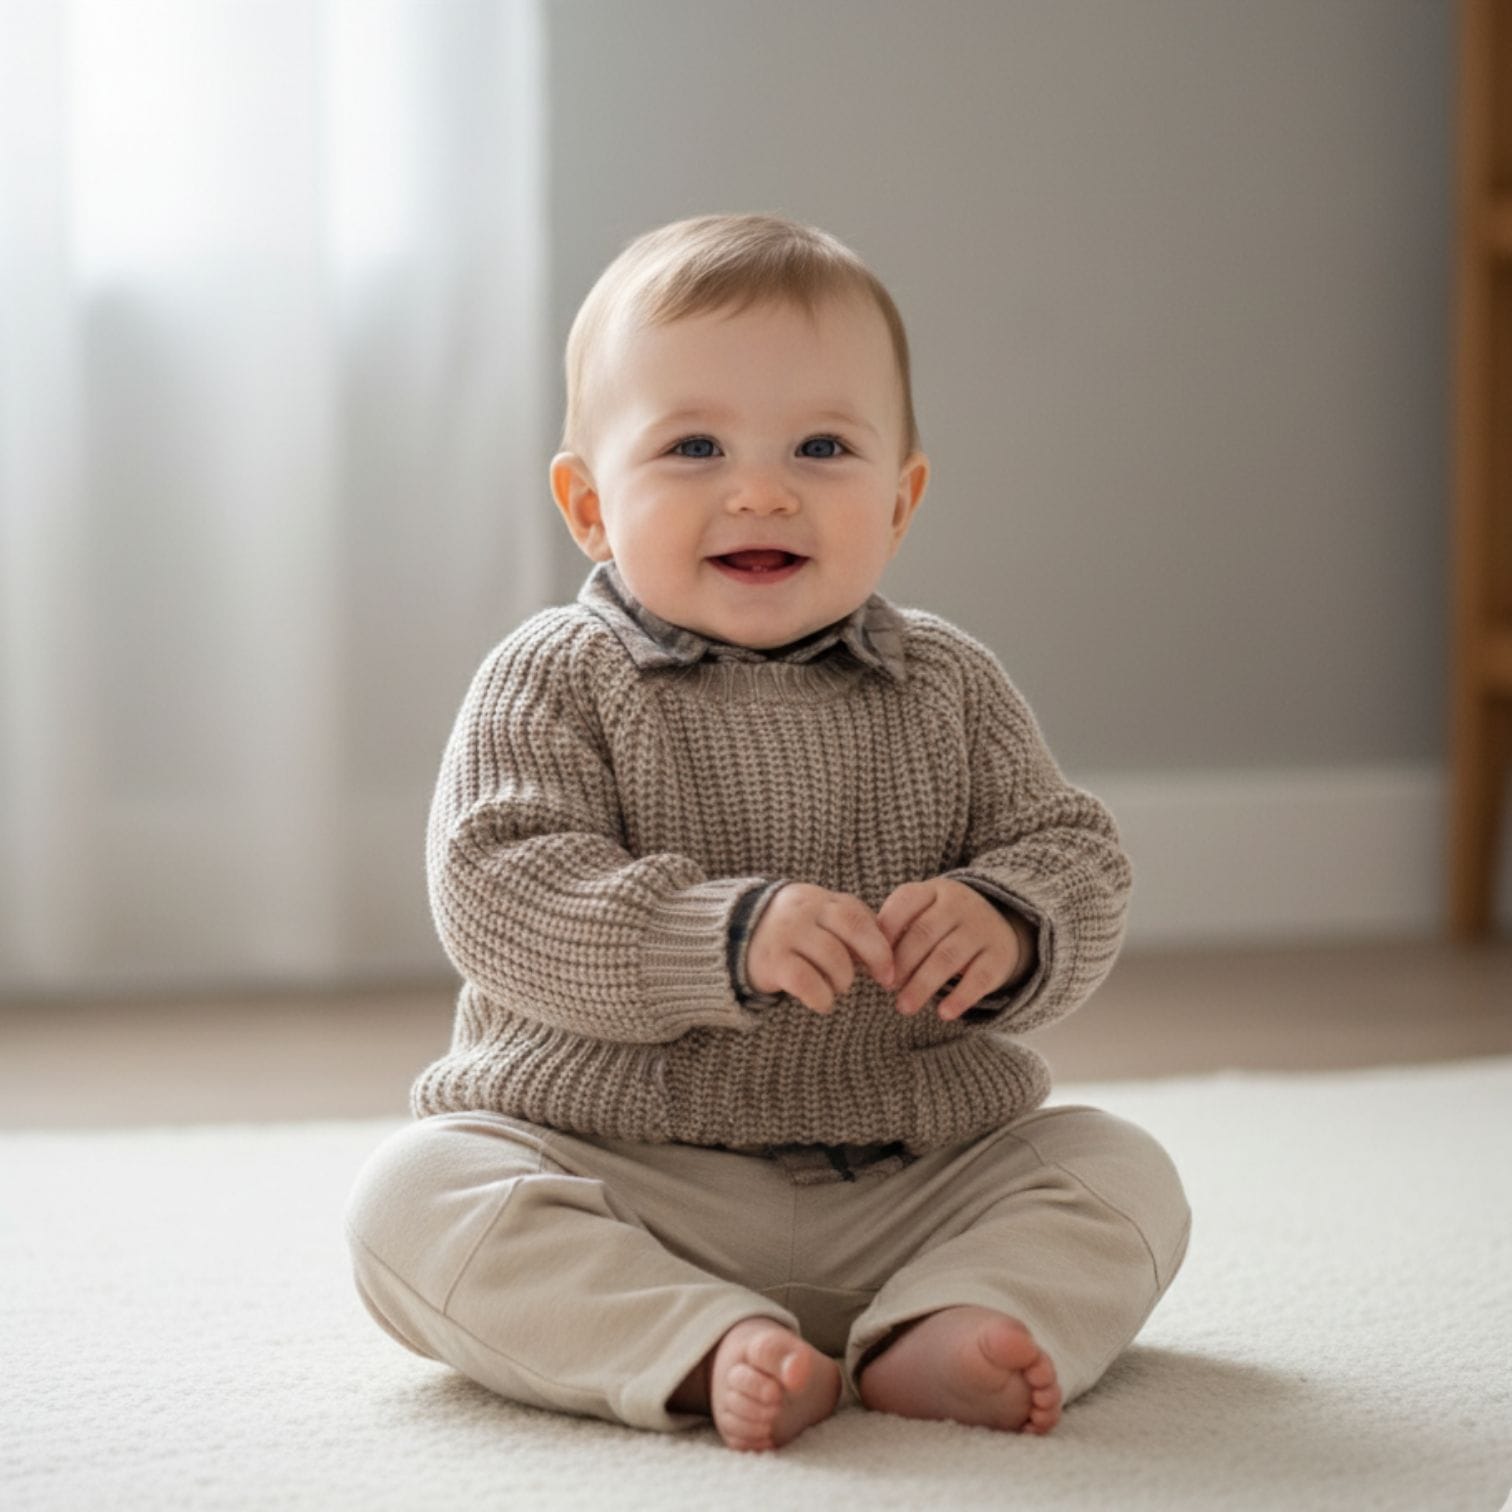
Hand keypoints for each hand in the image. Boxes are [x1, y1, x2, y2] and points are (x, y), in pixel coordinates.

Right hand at [746, 883, 894, 1014]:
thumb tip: (887, 951)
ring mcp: (787, 934)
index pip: (858, 915)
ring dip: (844, 981)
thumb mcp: (818, 917)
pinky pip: (808, 982)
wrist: (733, 936)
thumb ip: (849, 923)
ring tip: (838, 987)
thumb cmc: (791, 931)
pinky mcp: (773, 961)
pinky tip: (822, 1002)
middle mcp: (804, 911)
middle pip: (852, 930)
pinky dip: (822, 998)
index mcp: (820, 899)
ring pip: (834, 959)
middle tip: (882, 981)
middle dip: (875, 959)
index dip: (881, 944)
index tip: (889, 969)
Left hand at [877, 879, 1027, 1020]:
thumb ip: (895, 929)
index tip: (871, 960)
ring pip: (947, 958)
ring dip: (922, 985)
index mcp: (934, 891)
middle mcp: (959, 905)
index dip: (884, 933)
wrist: (999, 925)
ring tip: (904, 1007)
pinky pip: (979, 978)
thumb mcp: (923, 912)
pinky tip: (943, 1013)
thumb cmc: (944, 924)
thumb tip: (864, 962)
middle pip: (923, 934)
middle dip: (900, 963)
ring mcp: (981, 930)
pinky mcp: (999, 957)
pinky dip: (960, 997)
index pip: (904, 903)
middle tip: (886, 987)